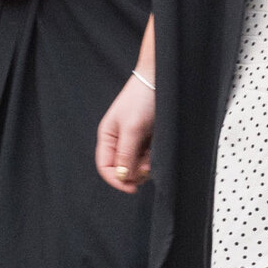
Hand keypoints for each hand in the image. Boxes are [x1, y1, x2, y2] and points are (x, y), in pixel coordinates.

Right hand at [96, 70, 156, 194]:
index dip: (117, 180)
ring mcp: (134, 140)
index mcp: (107, 137)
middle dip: (135, 171)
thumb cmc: (142, 98)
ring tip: (155, 151)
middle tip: (148, 165)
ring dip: (147, 164)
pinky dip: (154, 157)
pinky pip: (149, 157)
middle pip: (122, 169)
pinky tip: (159, 147)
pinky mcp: (147, 139)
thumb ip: (125, 154)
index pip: (105, 167)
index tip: (132, 187)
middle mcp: (119, 140)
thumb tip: (122, 177)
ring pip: (137, 165)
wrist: (162, 79)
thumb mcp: (132, 129)